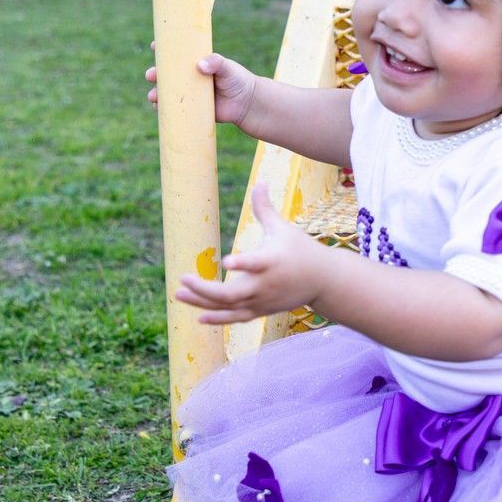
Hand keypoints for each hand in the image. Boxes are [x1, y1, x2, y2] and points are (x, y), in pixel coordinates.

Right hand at [146, 49, 257, 127]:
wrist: (246, 103)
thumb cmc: (237, 80)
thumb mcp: (227, 67)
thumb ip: (216, 62)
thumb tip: (200, 65)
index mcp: (196, 63)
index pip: (177, 54)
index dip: (163, 49)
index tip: (154, 46)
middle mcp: (189, 77)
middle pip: (166, 74)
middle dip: (155, 74)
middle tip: (151, 75)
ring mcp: (189, 93)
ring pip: (167, 92)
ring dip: (156, 93)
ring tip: (153, 96)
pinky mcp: (192, 109)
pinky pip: (174, 109)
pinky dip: (164, 109)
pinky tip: (158, 109)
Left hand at [175, 183, 326, 323]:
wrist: (323, 281)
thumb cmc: (301, 249)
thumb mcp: (283, 228)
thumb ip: (265, 209)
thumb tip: (260, 181)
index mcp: (272, 261)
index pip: (256, 263)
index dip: (243, 263)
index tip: (227, 261)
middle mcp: (265, 284)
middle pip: (232, 293)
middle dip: (204, 289)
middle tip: (182, 278)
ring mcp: (262, 301)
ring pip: (229, 307)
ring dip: (202, 303)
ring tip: (178, 294)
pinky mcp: (262, 311)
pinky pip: (236, 318)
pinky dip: (218, 319)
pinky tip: (199, 317)